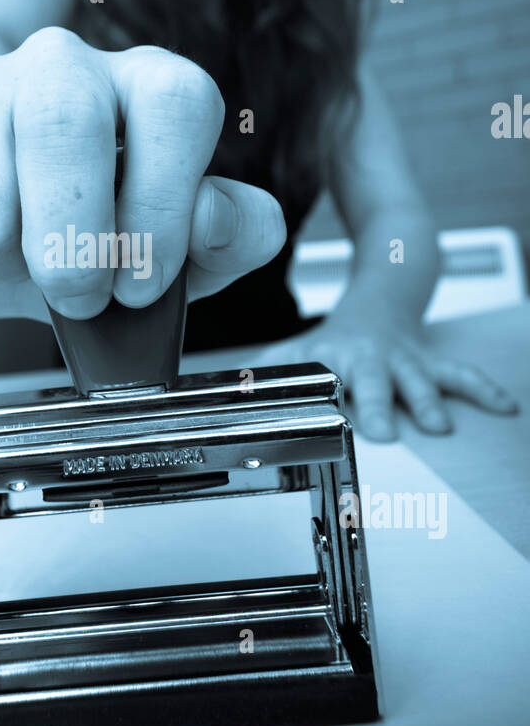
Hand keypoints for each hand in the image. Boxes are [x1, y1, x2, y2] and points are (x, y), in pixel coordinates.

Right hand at [0, 27, 285, 320]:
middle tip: (80, 298)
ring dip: (3, 270)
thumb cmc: (113, 227)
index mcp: (149, 83)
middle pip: (62, 122)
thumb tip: (213, 216)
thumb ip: (234, 234)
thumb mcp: (193, 246)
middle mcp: (62, 65)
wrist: (18, 218)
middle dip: (71, 245)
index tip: (143, 280)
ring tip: (23, 270)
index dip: (161, 206)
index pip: (173, 104)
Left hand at [255, 303, 518, 440]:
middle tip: (380, 433)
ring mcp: (405, 359)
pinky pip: (461, 373)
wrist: (384, 292)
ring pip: (419, 378)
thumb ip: (267, 373)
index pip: (321, 379)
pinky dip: (484, 390)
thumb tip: (224, 393)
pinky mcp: (433, 361)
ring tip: (439, 427)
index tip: (311, 423)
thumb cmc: (338, 336)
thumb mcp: (300, 349)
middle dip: (377, 405)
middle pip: (372, 381)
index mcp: (332, 357)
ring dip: (428, 401)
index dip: (317, 400)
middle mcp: (370, 358)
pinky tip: (506, 408)